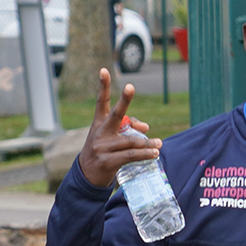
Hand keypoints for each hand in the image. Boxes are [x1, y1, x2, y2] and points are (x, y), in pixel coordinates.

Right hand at [77, 67, 161, 188]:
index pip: (102, 101)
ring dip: (147, 143)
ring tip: (159, 144)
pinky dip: (144, 154)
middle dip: (124, 100)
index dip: (103, 86)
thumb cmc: (104, 151)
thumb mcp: (112, 138)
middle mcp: (100, 132)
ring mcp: (102, 147)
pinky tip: (154, 154)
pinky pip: (130, 156)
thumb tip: (147, 128)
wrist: (87, 175)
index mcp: (99, 122)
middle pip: (115, 115)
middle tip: (130, 87)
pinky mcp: (107, 161)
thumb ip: (129, 129)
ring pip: (130, 141)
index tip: (104, 70)